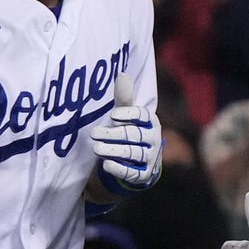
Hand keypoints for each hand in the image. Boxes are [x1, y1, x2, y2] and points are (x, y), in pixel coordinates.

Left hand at [90, 73, 163, 189]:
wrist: (140, 162)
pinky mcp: (144, 175)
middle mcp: (154, 139)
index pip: (142, 115)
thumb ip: (124, 98)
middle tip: (94, 134)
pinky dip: (119, 168)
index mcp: (151, 121)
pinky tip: (105, 164)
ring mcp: (150, 158)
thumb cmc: (130, 130)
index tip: (112, 115)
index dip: (128, 115)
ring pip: (132, 153)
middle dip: (113, 134)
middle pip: (133, 135)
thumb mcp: (126, 115)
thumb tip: (121, 74)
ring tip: (96, 148)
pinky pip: (132, 172)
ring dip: (112, 150)